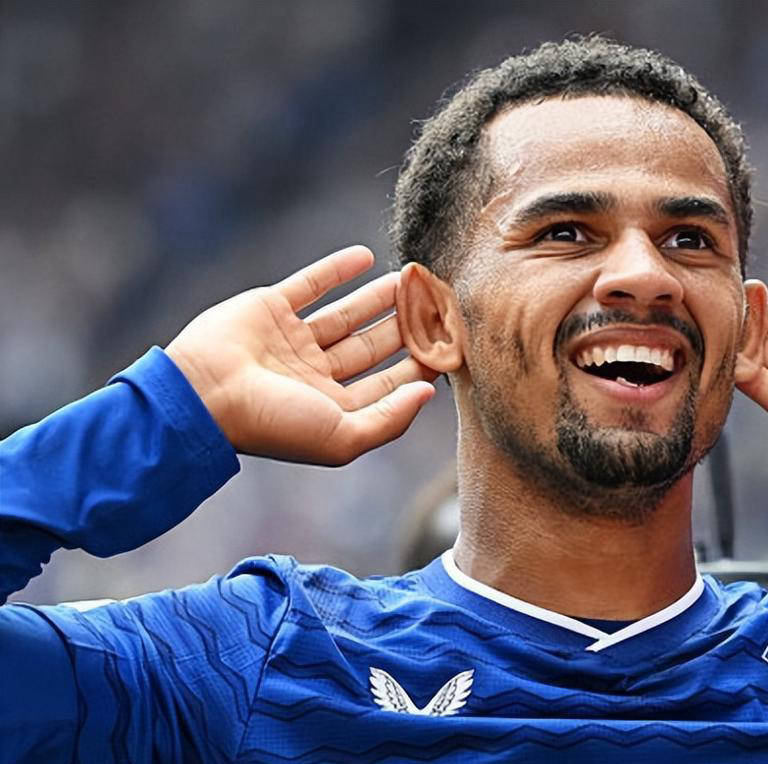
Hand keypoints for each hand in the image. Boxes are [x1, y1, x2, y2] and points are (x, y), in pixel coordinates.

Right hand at [166, 246, 435, 465]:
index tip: (450, 344)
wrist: (204, 394)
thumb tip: (429, 394)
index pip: (386, 384)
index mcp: (331, 407)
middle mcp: (314, 374)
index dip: (419, 365)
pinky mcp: (269, 309)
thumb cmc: (274, 423)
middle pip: (371, 347)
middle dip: (404, 327)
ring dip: (377, 297)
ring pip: (345, 314)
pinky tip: (365, 257)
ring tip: (410, 280)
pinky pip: (309, 284)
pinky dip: (335, 269)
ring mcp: (291, 341)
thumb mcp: (343, 436)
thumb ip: (389, 419)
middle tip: (437, 305)